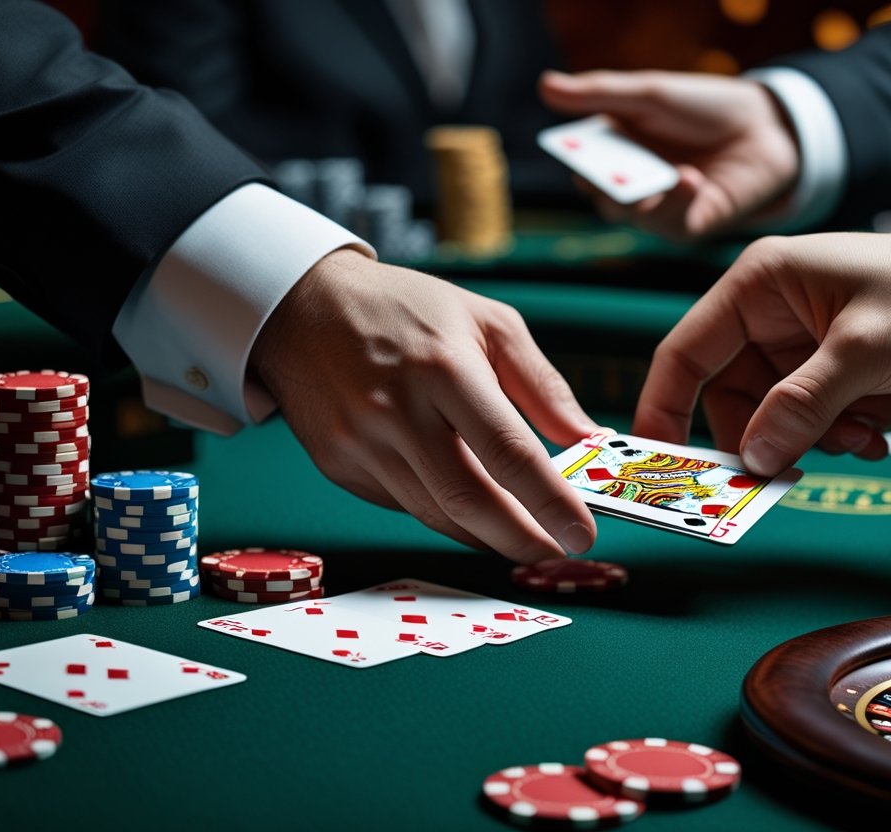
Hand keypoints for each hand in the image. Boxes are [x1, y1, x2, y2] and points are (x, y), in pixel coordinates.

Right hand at [249, 249, 598, 563]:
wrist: (304, 307)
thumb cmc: (408, 310)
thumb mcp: (488, 322)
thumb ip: (542, 385)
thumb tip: (587, 439)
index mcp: (443, 367)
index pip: (507, 451)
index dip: (549, 501)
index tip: (582, 532)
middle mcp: (396, 411)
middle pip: (468, 500)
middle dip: (521, 538)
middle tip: (556, 551)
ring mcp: (360, 443)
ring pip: (435, 514)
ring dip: (485, 535)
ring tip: (523, 537)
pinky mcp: (340, 465)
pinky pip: (404, 505)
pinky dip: (443, 514)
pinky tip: (468, 508)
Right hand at [539, 69, 799, 241]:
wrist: (764, 127)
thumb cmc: (703, 108)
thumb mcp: (650, 94)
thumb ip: (600, 95)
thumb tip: (545, 86)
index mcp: (613, 149)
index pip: (581, 163)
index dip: (575, 160)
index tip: (573, 151)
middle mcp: (629, 183)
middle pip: (600, 195)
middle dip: (602, 185)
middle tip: (604, 174)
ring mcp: (657, 208)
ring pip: (630, 215)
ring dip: (642, 196)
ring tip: (664, 172)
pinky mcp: (688, 224)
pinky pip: (670, 223)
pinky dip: (676, 201)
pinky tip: (690, 177)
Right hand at [633, 233, 890, 474]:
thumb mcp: (866, 346)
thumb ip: (804, 402)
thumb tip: (753, 458)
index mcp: (760, 286)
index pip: (686, 351)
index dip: (664, 406)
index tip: (654, 460)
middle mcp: (769, 320)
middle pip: (724, 397)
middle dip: (755, 438)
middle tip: (774, 477)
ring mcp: (799, 355)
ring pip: (767, 422)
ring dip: (805, 444)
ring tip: (857, 437)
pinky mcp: (830, 384)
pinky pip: (804, 431)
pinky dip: (833, 444)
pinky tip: (874, 434)